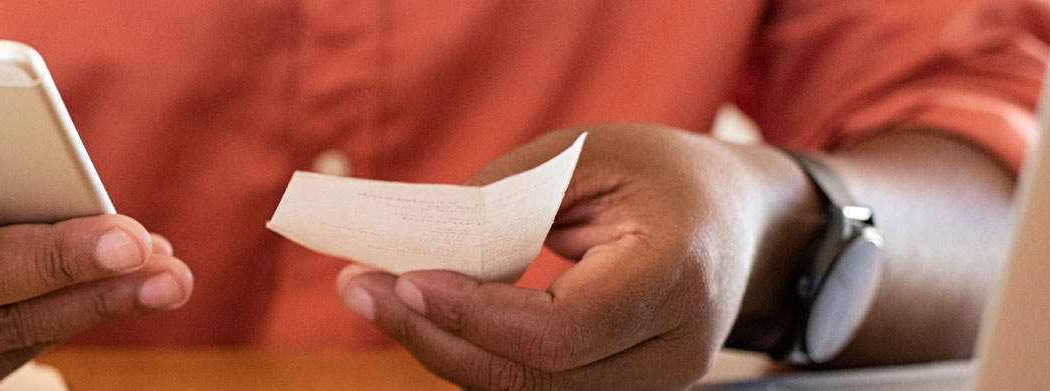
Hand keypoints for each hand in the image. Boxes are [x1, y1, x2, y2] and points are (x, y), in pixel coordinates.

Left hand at [337, 124, 817, 389]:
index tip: (406, 279)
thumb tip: (417, 245)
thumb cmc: (660, 174)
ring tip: (375, 298)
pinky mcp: (626, 388)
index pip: (561, 332)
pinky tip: (422, 315)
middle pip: (534, 377)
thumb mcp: (586, 155)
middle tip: (359, 290)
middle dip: (434, 337)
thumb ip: (504, 199)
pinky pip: (536, 384)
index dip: (476, 315)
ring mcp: (655, 381)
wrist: (737, 217)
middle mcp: (676, 348)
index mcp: (678, 277)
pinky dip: (473, 353)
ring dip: (442, 349)